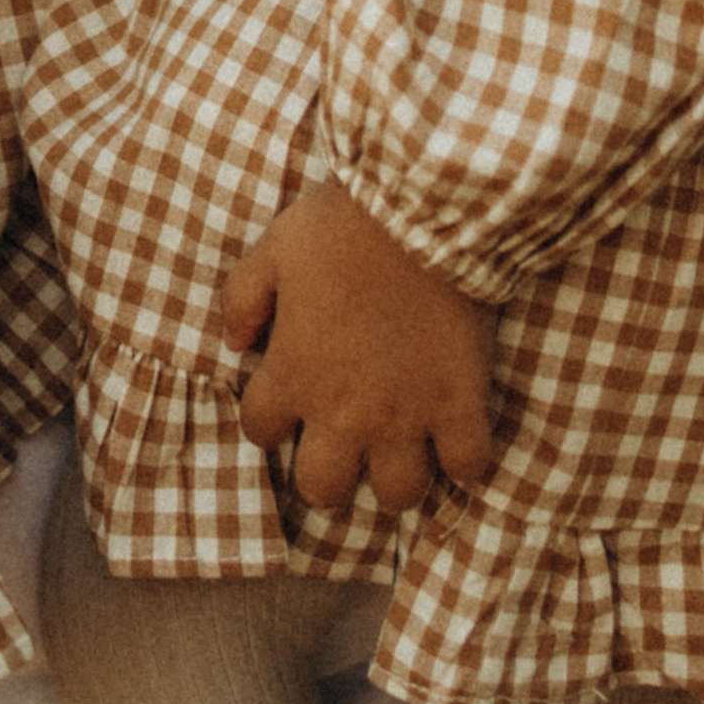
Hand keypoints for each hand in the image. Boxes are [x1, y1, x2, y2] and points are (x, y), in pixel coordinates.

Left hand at [220, 177, 496, 515]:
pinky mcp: (460, 404)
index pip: (260, 430)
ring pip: (397, 494)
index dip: (269, 417)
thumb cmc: (342, 225)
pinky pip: (468, 465)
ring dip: (395, 476)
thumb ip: (242, 298)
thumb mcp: (273, 248)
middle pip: (324, 490)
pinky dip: (465, 457)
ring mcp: (406, 415)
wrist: (420, 209)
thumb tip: (235, 344)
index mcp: (294, 375)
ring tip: (401, 446)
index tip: (286, 398)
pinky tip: (457, 433)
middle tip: (343, 444)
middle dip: (328, 475)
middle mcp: (344, 412)